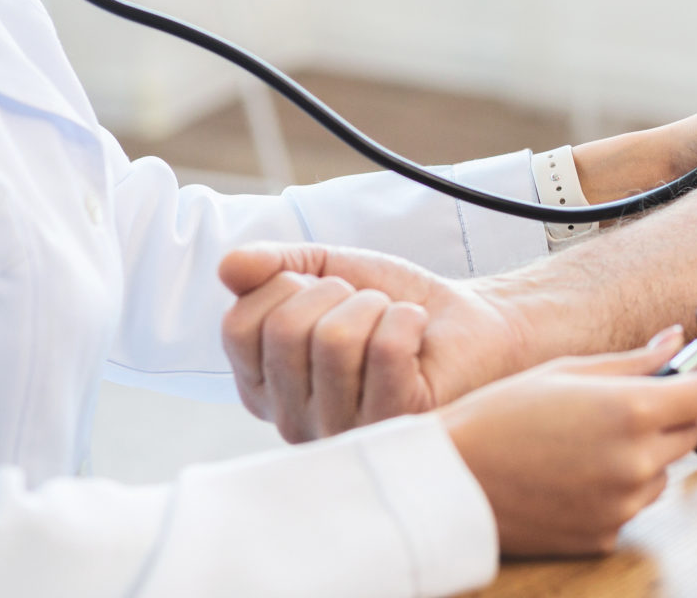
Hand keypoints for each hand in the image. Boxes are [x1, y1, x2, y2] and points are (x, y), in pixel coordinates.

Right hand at [219, 245, 530, 439]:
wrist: (469, 323)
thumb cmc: (393, 305)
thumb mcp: (325, 272)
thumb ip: (272, 267)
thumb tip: (227, 266)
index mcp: (265, 385)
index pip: (238, 325)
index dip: (284, 286)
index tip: (320, 290)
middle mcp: (293, 419)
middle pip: (284, 331)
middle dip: (334, 293)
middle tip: (364, 304)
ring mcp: (343, 430)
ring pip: (334, 339)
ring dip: (374, 306)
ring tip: (391, 319)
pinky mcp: (395, 426)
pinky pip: (384, 351)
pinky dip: (406, 320)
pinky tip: (416, 334)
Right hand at [441, 333, 696, 555]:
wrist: (452, 480)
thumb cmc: (500, 416)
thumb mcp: (566, 371)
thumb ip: (633, 360)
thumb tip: (676, 341)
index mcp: (631, 411)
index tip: (687, 376)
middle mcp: (636, 463)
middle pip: (690, 434)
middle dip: (667, 416)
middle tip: (617, 405)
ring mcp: (622, 505)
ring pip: (661, 472)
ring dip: (641, 456)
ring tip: (584, 442)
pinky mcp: (605, 535)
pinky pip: (630, 505)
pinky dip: (613, 490)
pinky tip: (571, 475)